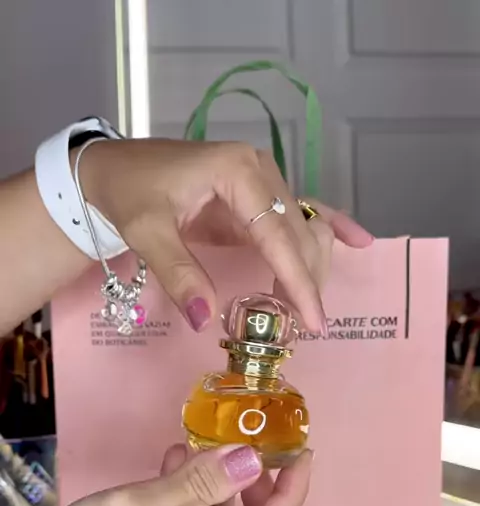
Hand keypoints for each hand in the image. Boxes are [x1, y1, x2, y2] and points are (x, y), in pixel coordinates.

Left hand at [80, 139, 372, 335]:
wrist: (112, 170)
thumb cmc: (128, 194)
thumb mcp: (148, 232)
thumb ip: (179, 274)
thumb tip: (208, 320)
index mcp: (237, 171)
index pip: (278, 235)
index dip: (297, 281)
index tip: (312, 320)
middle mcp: (260, 170)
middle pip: (299, 233)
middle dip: (305, 280)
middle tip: (299, 327)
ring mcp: (263, 179)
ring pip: (303, 228)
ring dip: (311, 268)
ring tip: (306, 310)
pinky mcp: (258, 193)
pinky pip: (300, 212)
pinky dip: (329, 227)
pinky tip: (359, 242)